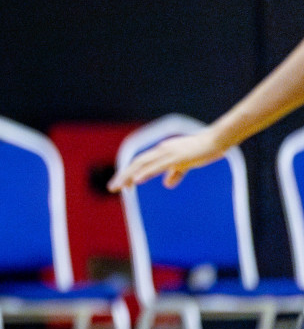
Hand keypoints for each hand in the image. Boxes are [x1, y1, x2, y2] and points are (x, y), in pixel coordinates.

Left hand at [107, 128, 226, 190]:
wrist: (217, 140)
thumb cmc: (203, 150)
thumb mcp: (186, 163)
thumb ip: (175, 173)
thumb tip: (166, 184)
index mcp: (162, 151)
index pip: (141, 162)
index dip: (129, 173)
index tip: (122, 186)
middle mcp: (161, 150)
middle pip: (137, 162)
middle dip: (123, 175)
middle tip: (111, 188)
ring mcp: (168, 152)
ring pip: (143, 164)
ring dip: (129, 175)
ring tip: (119, 187)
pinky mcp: (177, 157)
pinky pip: (158, 166)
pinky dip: (145, 173)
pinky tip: (136, 180)